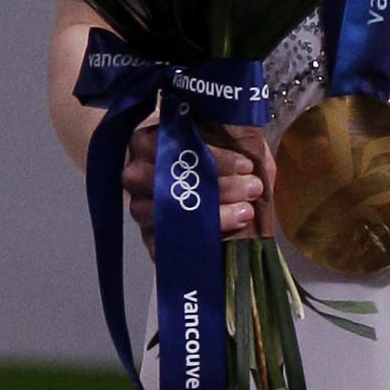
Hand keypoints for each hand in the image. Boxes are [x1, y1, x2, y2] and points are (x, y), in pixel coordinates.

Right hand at [119, 121, 271, 247]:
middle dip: (218, 187)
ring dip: (214, 215)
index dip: (216, 158)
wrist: (206, 199)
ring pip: (172, 214)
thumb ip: (237, 143)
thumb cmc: (216, 161)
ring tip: (246, 213)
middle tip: (253, 189)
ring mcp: (139, 209)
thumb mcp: (227, 143)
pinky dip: (197, 244)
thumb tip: (254, 159)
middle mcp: (135, 175)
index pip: (178, 148)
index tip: (247, 166)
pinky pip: (166, 246)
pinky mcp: (149, 238)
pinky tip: (223, 243)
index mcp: (148, 142)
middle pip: (172, 181)